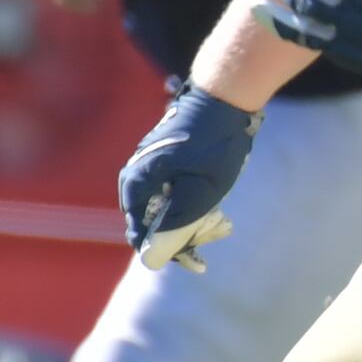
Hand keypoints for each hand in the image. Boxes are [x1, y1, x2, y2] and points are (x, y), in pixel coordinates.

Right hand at [121, 80, 257, 272]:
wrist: (226, 100)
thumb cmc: (214, 146)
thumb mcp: (199, 192)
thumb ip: (174, 226)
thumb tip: (150, 260)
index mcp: (135, 186)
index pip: (141, 237)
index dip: (168, 252)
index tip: (199, 260)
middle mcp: (136, 178)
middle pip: (152, 224)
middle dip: (185, 235)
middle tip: (219, 228)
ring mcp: (150, 170)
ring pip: (166, 210)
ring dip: (194, 220)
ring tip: (223, 218)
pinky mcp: (166, 165)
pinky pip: (174, 195)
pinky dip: (195, 204)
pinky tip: (218, 204)